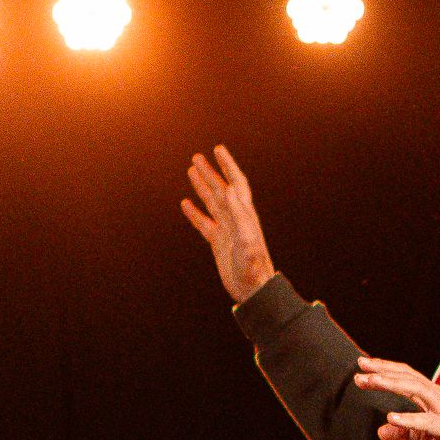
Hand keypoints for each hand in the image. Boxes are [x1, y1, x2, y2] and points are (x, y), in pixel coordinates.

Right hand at [181, 146, 278, 304]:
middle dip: (210, 172)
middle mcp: (236, 218)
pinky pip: (204, 223)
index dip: (228, 166)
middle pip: (221, 189)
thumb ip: (238, 214)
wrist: (253, 289)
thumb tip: (228, 189)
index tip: (217, 150)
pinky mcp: (218, 243)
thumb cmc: (253, 267)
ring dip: (202, 187)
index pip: (236, 183)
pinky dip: (194, 213)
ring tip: (191, 172)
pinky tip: (185, 204)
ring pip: (212, 203)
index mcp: (245, 214)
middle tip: (196, 157)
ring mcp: (226, 230)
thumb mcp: (246, 239)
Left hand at [353, 357, 439, 439]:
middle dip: (383, 370)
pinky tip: (391, 416)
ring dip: (391, 383)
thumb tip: (382, 429)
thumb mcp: (427, 438)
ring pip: (416, 390)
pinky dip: (409, 418)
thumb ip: (405, 432)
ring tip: (370, 381)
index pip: (406, 378)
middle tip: (360, 366)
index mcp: (433, 399)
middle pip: (408, 377)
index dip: (385, 370)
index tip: (363, 365)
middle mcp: (439, 398)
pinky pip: (427, 421)